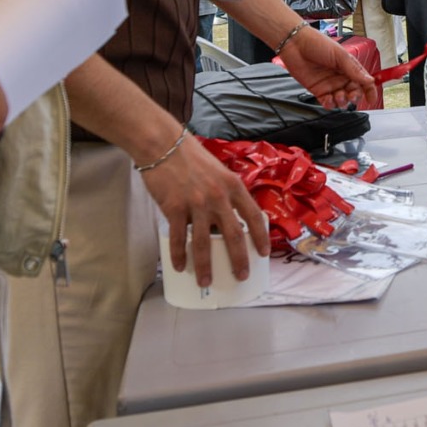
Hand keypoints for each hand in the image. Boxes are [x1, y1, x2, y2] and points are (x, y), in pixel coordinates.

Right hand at [142, 135, 270, 287]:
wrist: (162, 145)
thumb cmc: (190, 157)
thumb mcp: (218, 171)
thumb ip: (225, 193)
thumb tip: (226, 221)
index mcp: (233, 186)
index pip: (253, 216)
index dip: (260, 237)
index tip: (264, 254)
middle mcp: (218, 197)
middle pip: (234, 236)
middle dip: (239, 260)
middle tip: (241, 276)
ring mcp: (196, 204)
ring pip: (204, 244)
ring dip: (206, 266)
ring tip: (206, 282)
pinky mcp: (175, 208)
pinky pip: (179, 239)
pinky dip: (179, 255)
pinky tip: (180, 266)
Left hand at [280, 26, 373, 107]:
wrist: (296, 44)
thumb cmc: (317, 43)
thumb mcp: (340, 55)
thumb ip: (354, 70)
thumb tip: (370, 80)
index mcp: (349, 67)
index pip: (363, 81)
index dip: (369, 91)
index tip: (372, 98)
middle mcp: (340, 76)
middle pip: (354, 93)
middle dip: (354, 97)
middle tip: (351, 95)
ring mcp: (329, 84)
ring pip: (341, 100)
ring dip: (342, 101)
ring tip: (338, 96)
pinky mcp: (318, 90)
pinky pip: (327, 102)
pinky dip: (330, 104)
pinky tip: (328, 100)